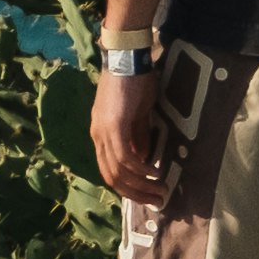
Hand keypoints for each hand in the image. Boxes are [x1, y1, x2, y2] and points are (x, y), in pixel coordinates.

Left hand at [92, 53, 176, 207]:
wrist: (126, 57)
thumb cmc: (134, 82)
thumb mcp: (137, 114)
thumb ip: (137, 137)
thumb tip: (143, 160)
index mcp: (101, 135)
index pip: (110, 171)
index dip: (128, 188)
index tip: (148, 196)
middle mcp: (98, 137)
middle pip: (111, 178)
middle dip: (136, 193)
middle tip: (157, 201)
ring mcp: (104, 132)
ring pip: (118, 172)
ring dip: (141, 185)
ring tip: (161, 191)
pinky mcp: (114, 126)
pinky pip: (124, 157)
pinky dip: (139, 170)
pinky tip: (154, 173)